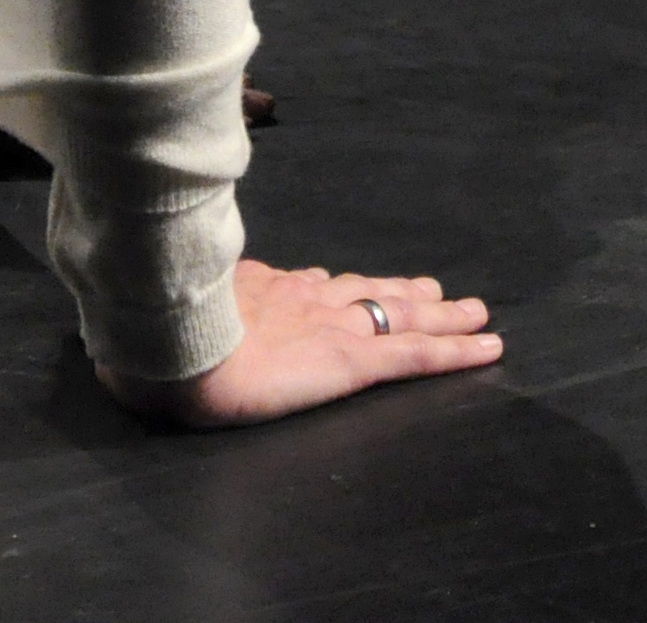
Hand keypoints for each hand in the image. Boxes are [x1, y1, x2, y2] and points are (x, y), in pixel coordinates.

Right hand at [94, 258, 500, 426]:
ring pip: (406, 318)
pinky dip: (457, 352)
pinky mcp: (353, 361)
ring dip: (446, 318)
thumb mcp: (175, 305)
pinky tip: (488, 348)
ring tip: (477, 314)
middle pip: (370, 293)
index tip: (356, 284)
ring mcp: (334, 329)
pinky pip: (417, 356)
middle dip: (405, 293)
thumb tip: (167, 304)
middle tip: (439, 292)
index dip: (345, 287)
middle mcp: (308, 303)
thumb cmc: (157, 333)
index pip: (317, 288)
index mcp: (266, 292)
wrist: (167, 350)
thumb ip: (186, 298)